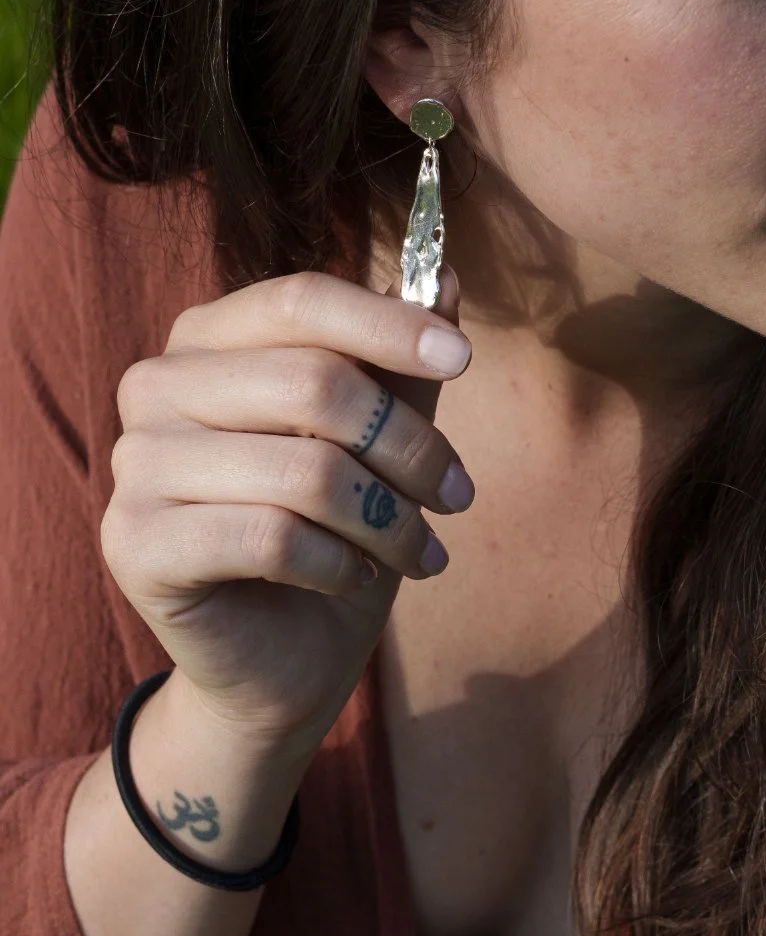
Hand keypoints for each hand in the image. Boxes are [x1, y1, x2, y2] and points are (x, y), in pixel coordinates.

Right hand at [101, 265, 472, 757]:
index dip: (388, 324)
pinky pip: (272, 537)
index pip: (298, 300)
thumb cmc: (332, 535)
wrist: (276, 660)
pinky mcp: (133, 541)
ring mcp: (133, 462)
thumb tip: (446, 276)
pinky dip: (339, 563)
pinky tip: (353, 577)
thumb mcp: (378, 442)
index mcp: (205, 340)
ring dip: (389, 519)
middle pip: (313, 381)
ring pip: (304, 468)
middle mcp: (155, 386)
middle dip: (409, 447)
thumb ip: (399, 363)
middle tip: (457, 495)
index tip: (461, 358)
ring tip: (419, 550)